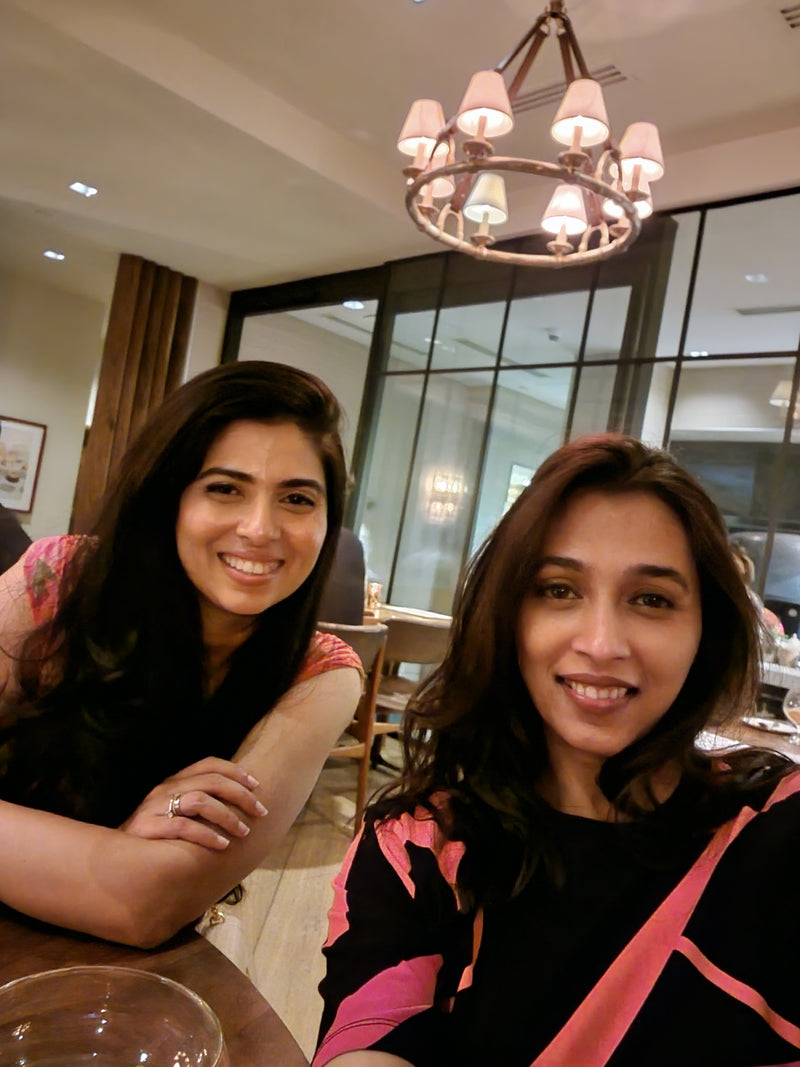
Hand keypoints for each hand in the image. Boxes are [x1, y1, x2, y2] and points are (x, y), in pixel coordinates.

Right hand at [119, 757, 267, 850]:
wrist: (116, 859)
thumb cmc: (155, 837)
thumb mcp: (177, 812)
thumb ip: (201, 804)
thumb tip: (241, 802)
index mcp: (174, 781)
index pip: (209, 764)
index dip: (235, 771)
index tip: (257, 785)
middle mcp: (165, 789)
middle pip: (210, 781)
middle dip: (240, 795)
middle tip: (260, 811)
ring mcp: (154, 807)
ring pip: (199, 801)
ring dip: (227, 816)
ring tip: (244, 831)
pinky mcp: (146, 828)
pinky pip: (183, 827)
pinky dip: (207, 835)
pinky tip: (222, 845)